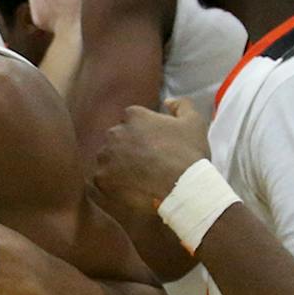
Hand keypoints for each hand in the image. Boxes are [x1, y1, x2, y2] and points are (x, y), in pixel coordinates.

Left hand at [94, 98, 208, 214]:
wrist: (183, 191)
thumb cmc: (189, 156)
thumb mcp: (194, 123)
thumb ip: (181, 105)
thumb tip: (167, 101)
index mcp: (133, 115)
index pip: (132, 122)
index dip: (144, 137)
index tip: (155, 150)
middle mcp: (113, 133)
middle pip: (117, 141)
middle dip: (128, 151)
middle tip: (147, 168)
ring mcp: (104, 158)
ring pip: (107, 161)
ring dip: (118, 169)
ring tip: (138, 182)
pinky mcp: (99, 181)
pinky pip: (101, 182)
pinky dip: (111, 187)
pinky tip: (129, 193)